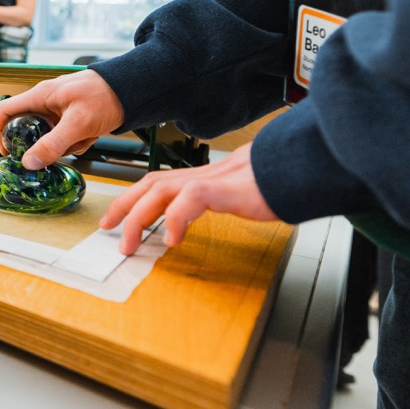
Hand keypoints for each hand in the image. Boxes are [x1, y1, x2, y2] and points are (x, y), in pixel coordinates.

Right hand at [0, 70, 123, 168]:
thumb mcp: (77, 123)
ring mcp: (59, 109)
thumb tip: (29, 162)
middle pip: (28, 128)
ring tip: (83, 138)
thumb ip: (53, 144)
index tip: (4, 149)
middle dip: (43, 143)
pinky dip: (77, 140)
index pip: (5, 110)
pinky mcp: (71, 116)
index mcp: (40, 96)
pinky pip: (65, 135)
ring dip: (65, 143)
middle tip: (55, 152)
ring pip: (49, 135)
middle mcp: (46, 101)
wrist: (132, 90)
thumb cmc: (105, 96)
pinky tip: (91, 135)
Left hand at [99, 145, 277, 254]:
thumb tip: (197, 218)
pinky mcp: (225, 189)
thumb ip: (215, 201)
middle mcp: (200, 176)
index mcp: (201, 177)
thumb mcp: (236, 193)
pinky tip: (174, 239)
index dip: (132, 199)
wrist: (301, 167)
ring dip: (139, 217)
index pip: (157, 183)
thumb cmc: (274, 181)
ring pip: (160, 191)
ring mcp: (211, 180)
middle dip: (124, 206)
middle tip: (108, 228)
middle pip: (150, 184)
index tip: (113, 218)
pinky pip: (191, 200)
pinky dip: (177, 219)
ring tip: (130, 242)